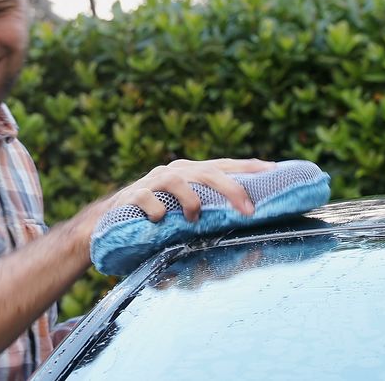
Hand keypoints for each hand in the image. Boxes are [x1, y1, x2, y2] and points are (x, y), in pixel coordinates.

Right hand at [105, 158, 275, 222]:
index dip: (249, 167)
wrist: (110, 219)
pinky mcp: (133, 196)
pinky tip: (159, 220)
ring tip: (194, 217)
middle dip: (231, 188)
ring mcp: (153, 182)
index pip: (224, 165)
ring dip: (191, 200)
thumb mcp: (186, 208)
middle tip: (249, 210)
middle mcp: (174, 171)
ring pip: (178, 181)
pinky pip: (147, 199)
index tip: (275, 170)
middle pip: (207, 171)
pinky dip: (156, 210)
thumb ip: (211, 208)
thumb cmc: (158, 215)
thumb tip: (249, 217)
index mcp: (191, 171)